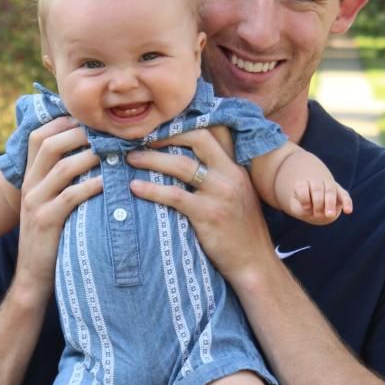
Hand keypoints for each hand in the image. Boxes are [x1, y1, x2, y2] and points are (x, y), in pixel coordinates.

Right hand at [14, 116, 101, 298]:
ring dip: (91, 156)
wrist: (32, 276)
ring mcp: (35, 203)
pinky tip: (108, 182)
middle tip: (109, 130)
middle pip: (49, 144)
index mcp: (30, 177)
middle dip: (80, 133)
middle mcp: (29, 185)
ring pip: (62, 167)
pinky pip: (70, 197)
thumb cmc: (52, 237)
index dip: (64, 122)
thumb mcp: (51, 204)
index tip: (92, 119)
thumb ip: (63, 181)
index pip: (40, 136)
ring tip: (115, 151)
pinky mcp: (46, 222)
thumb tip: (94, 156)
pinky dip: (91, 186)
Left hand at [126, 129, 272, 283]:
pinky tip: (135, 188)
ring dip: (152, 159)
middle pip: (198, 137)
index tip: (164, 123)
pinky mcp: (208, 214)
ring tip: (131, 159)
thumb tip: (191, 163)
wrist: (254, 262)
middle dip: (167, 133)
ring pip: (181, 165)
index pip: (216, 130)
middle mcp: (231, 174)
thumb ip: (221, 176)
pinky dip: (151, 189)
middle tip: (143, 136)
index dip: (188, 122)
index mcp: (237, 167)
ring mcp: (221, 193)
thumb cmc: (241, 232)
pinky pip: (174, 196)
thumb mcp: (239, 195)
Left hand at [291, 180, 352, 224]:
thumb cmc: (303, 205)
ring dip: (330, 203)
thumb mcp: (297, 207)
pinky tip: (348, 211)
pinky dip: (347, 202)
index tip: (305, 206)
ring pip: (330, 191)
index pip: (302, 187)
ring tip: (329, 215)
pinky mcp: (340, 192)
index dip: (304, 197)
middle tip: (317, 214)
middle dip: (318, 201)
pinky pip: (345, 195)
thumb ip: (303, 211)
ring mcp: (329, 185)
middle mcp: (316, 182)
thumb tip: (318, 214)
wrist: (314, 200)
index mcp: (303, 184)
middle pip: (317, 188)